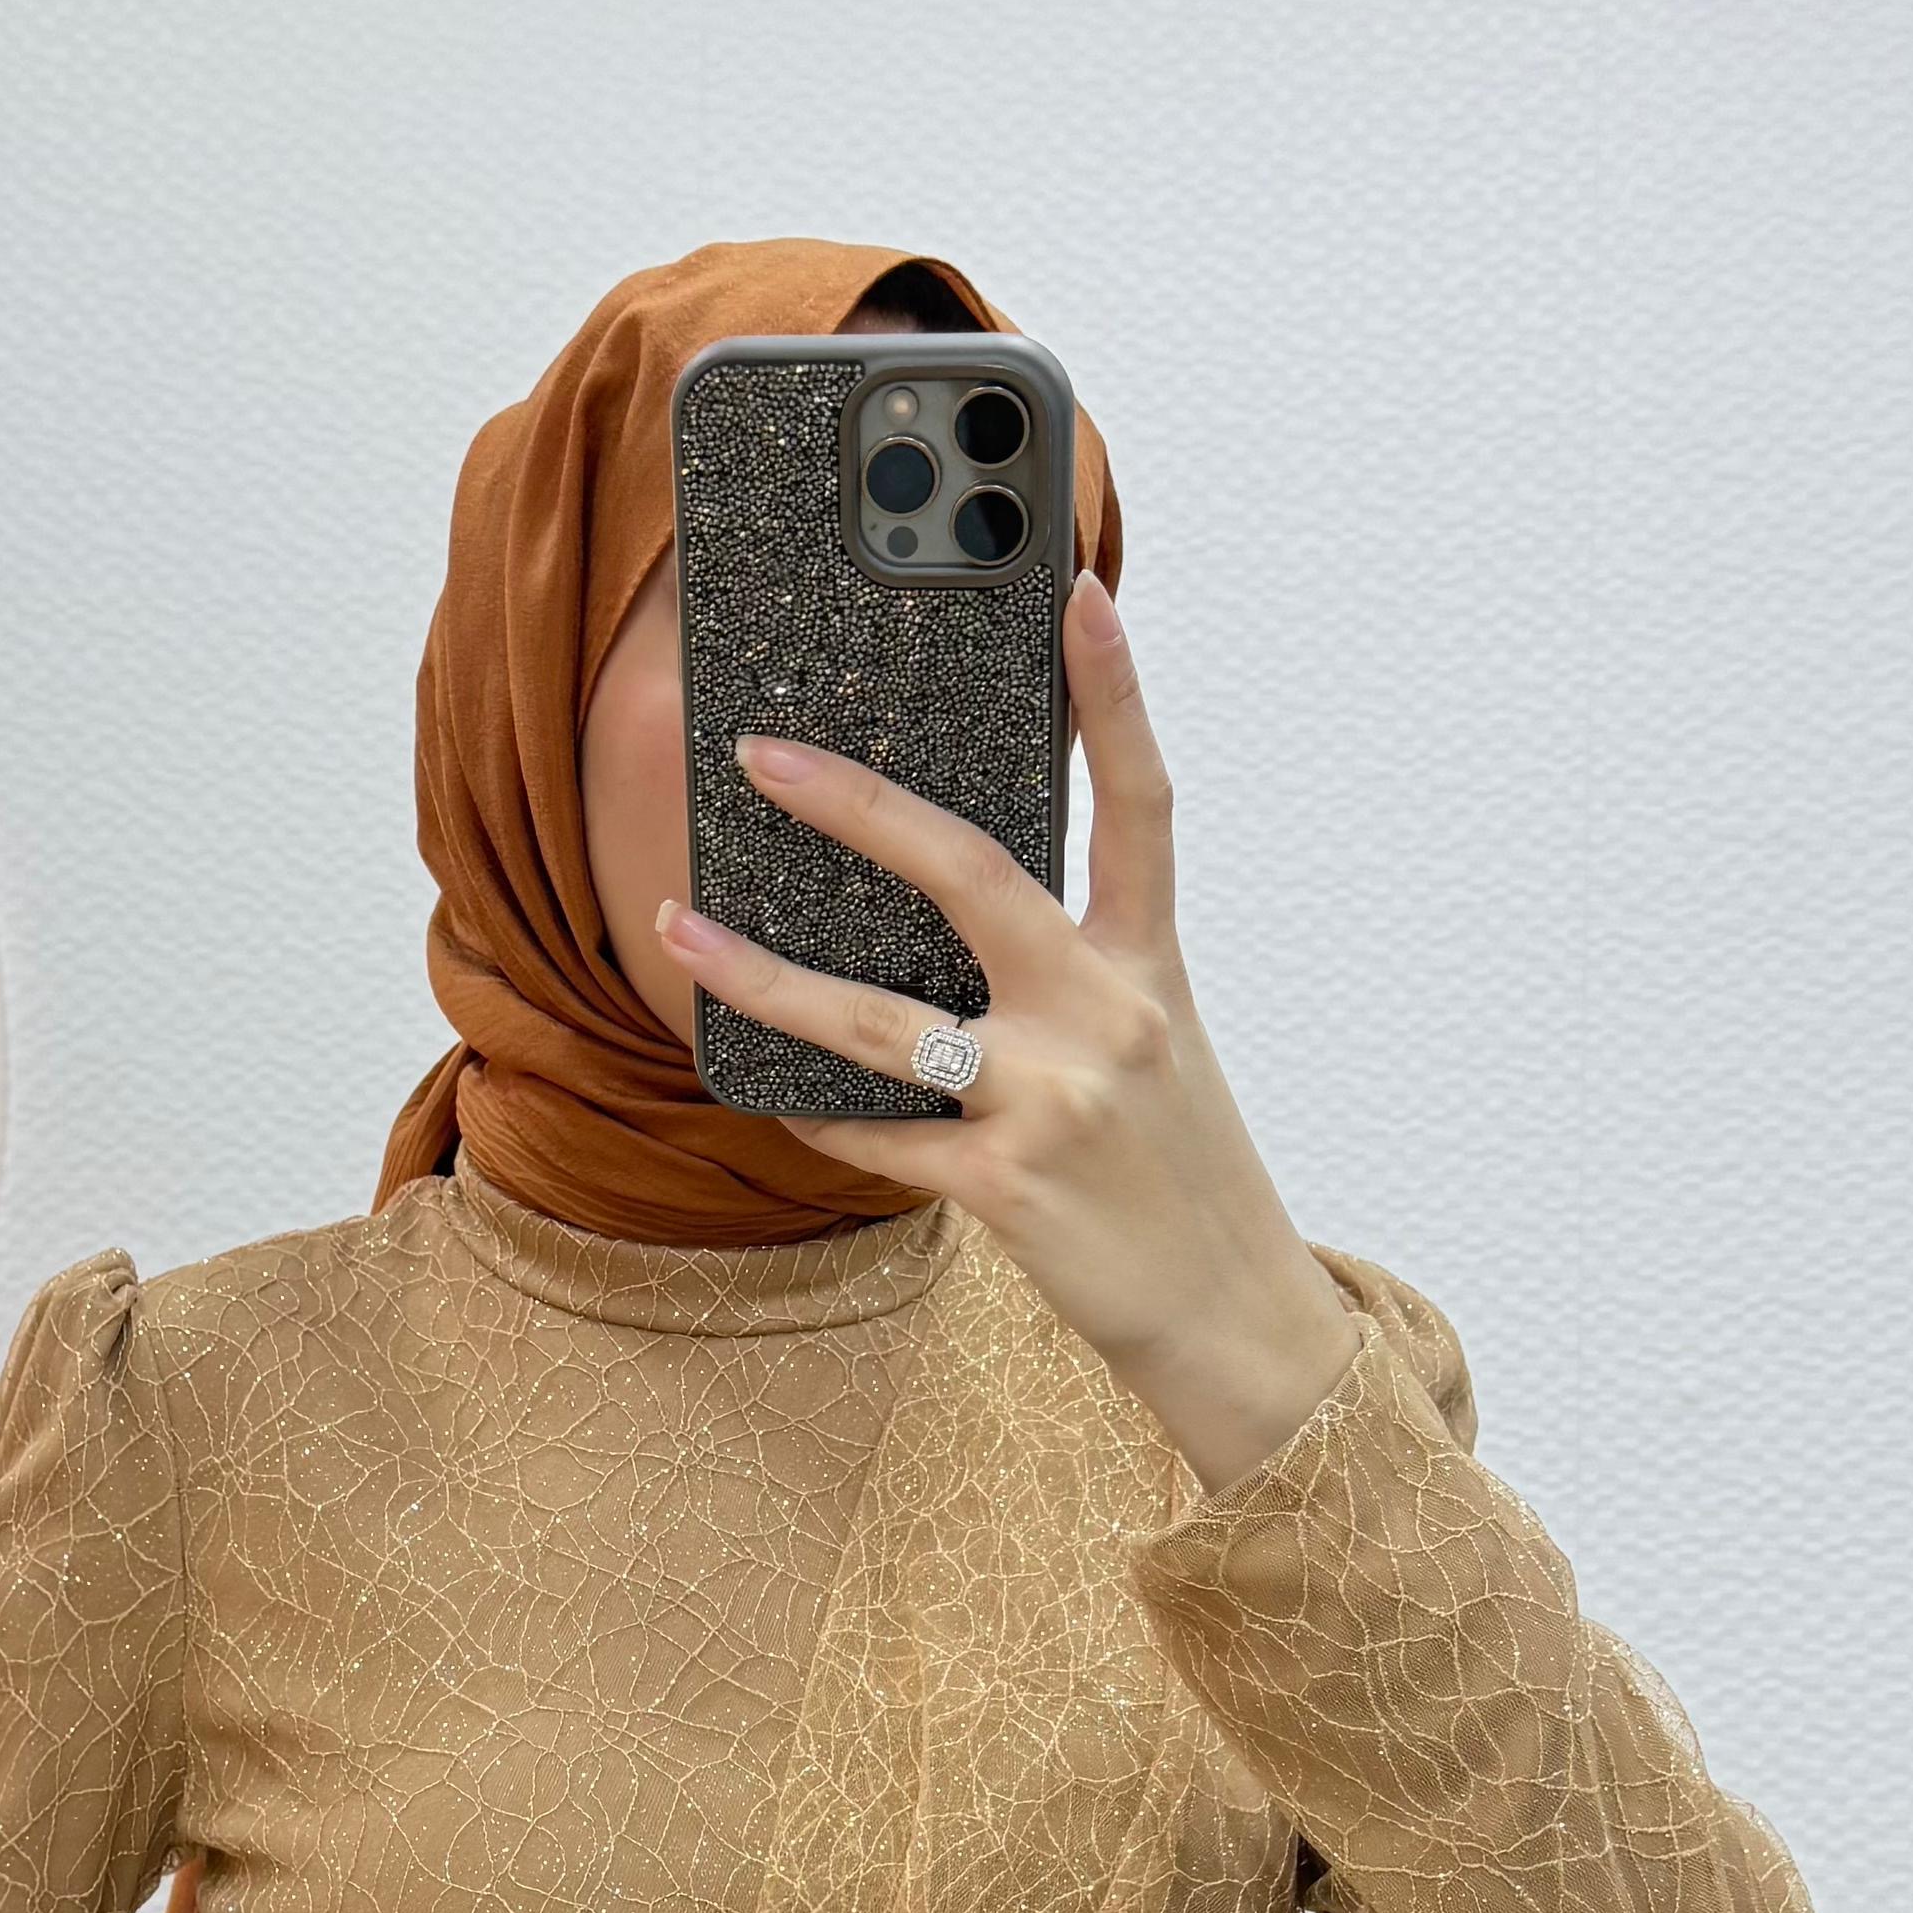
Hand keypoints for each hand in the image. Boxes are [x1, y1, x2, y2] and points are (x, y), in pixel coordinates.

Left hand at [655, 571, 1356, 1490]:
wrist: (1235, 1320)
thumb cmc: (1178, 1173)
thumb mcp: (1154, 1050)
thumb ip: (1071, 975)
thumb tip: (941, 907)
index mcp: (1150, 966)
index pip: (1141, 801)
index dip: (1113, 694)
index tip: (1077, 592)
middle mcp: (1107, 1015)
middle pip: (971, 874)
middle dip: (855, 806)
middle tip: (760, 753)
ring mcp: (1055, 1100)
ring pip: (875, 1021)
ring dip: (761, 976)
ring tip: (677, 930)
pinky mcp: (1008, 1187)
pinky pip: (876, 1137)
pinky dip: (816, 1116)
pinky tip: (770, 1095)